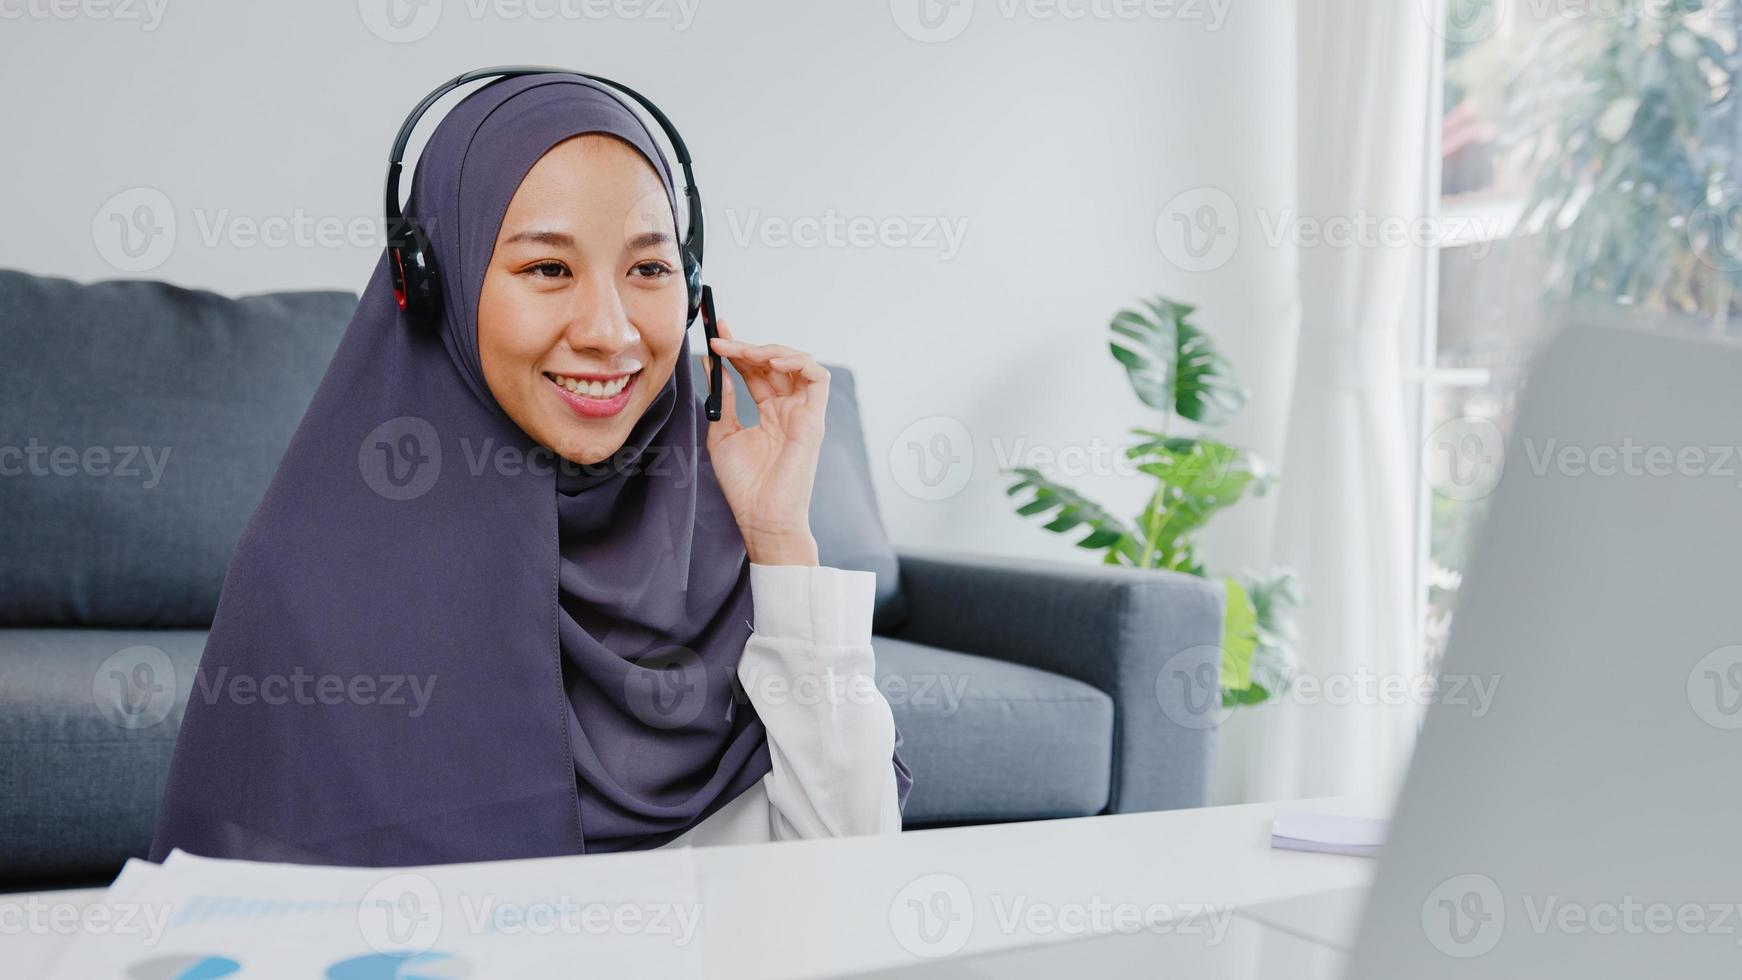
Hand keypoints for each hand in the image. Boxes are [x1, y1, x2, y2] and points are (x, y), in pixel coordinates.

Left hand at [704, 317, 826, 565]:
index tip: (716, 333)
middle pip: (773, 363)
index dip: (738, 349)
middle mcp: (789, 409)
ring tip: (743, 351)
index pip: (756, 370)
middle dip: (746, 345)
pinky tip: (771, 362)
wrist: (761, 516)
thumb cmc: (745, 485)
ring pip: (797, 363)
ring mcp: (803, 413)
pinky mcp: (814, 419)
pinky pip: (817, 378)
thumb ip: (722, 400)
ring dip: (770, 350)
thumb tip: (713, 367)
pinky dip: (797, 362)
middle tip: (721, 338)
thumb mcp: (723, 434)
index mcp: (769, 413)